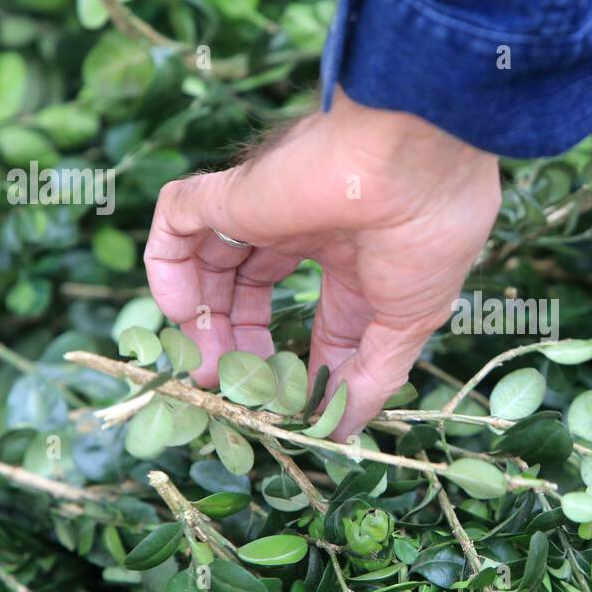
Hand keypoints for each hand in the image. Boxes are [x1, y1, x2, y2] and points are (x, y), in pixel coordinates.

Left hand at [143, 88, 500, 439]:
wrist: (413, 161)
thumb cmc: (427, 237)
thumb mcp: (408, 322)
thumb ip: (372, 377)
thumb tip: (340, 430)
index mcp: (356, 260)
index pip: (316, 322)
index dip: (297, 366)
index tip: (287, 407)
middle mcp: (307, 233)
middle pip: (251, 295)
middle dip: (240, 345)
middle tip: (232, 386)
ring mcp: (265, 209)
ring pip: (208, 264)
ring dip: (200, 322)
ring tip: (208, 368)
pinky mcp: (233, 191)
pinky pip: (175, 223)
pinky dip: (164, 269)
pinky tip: (181, 313)